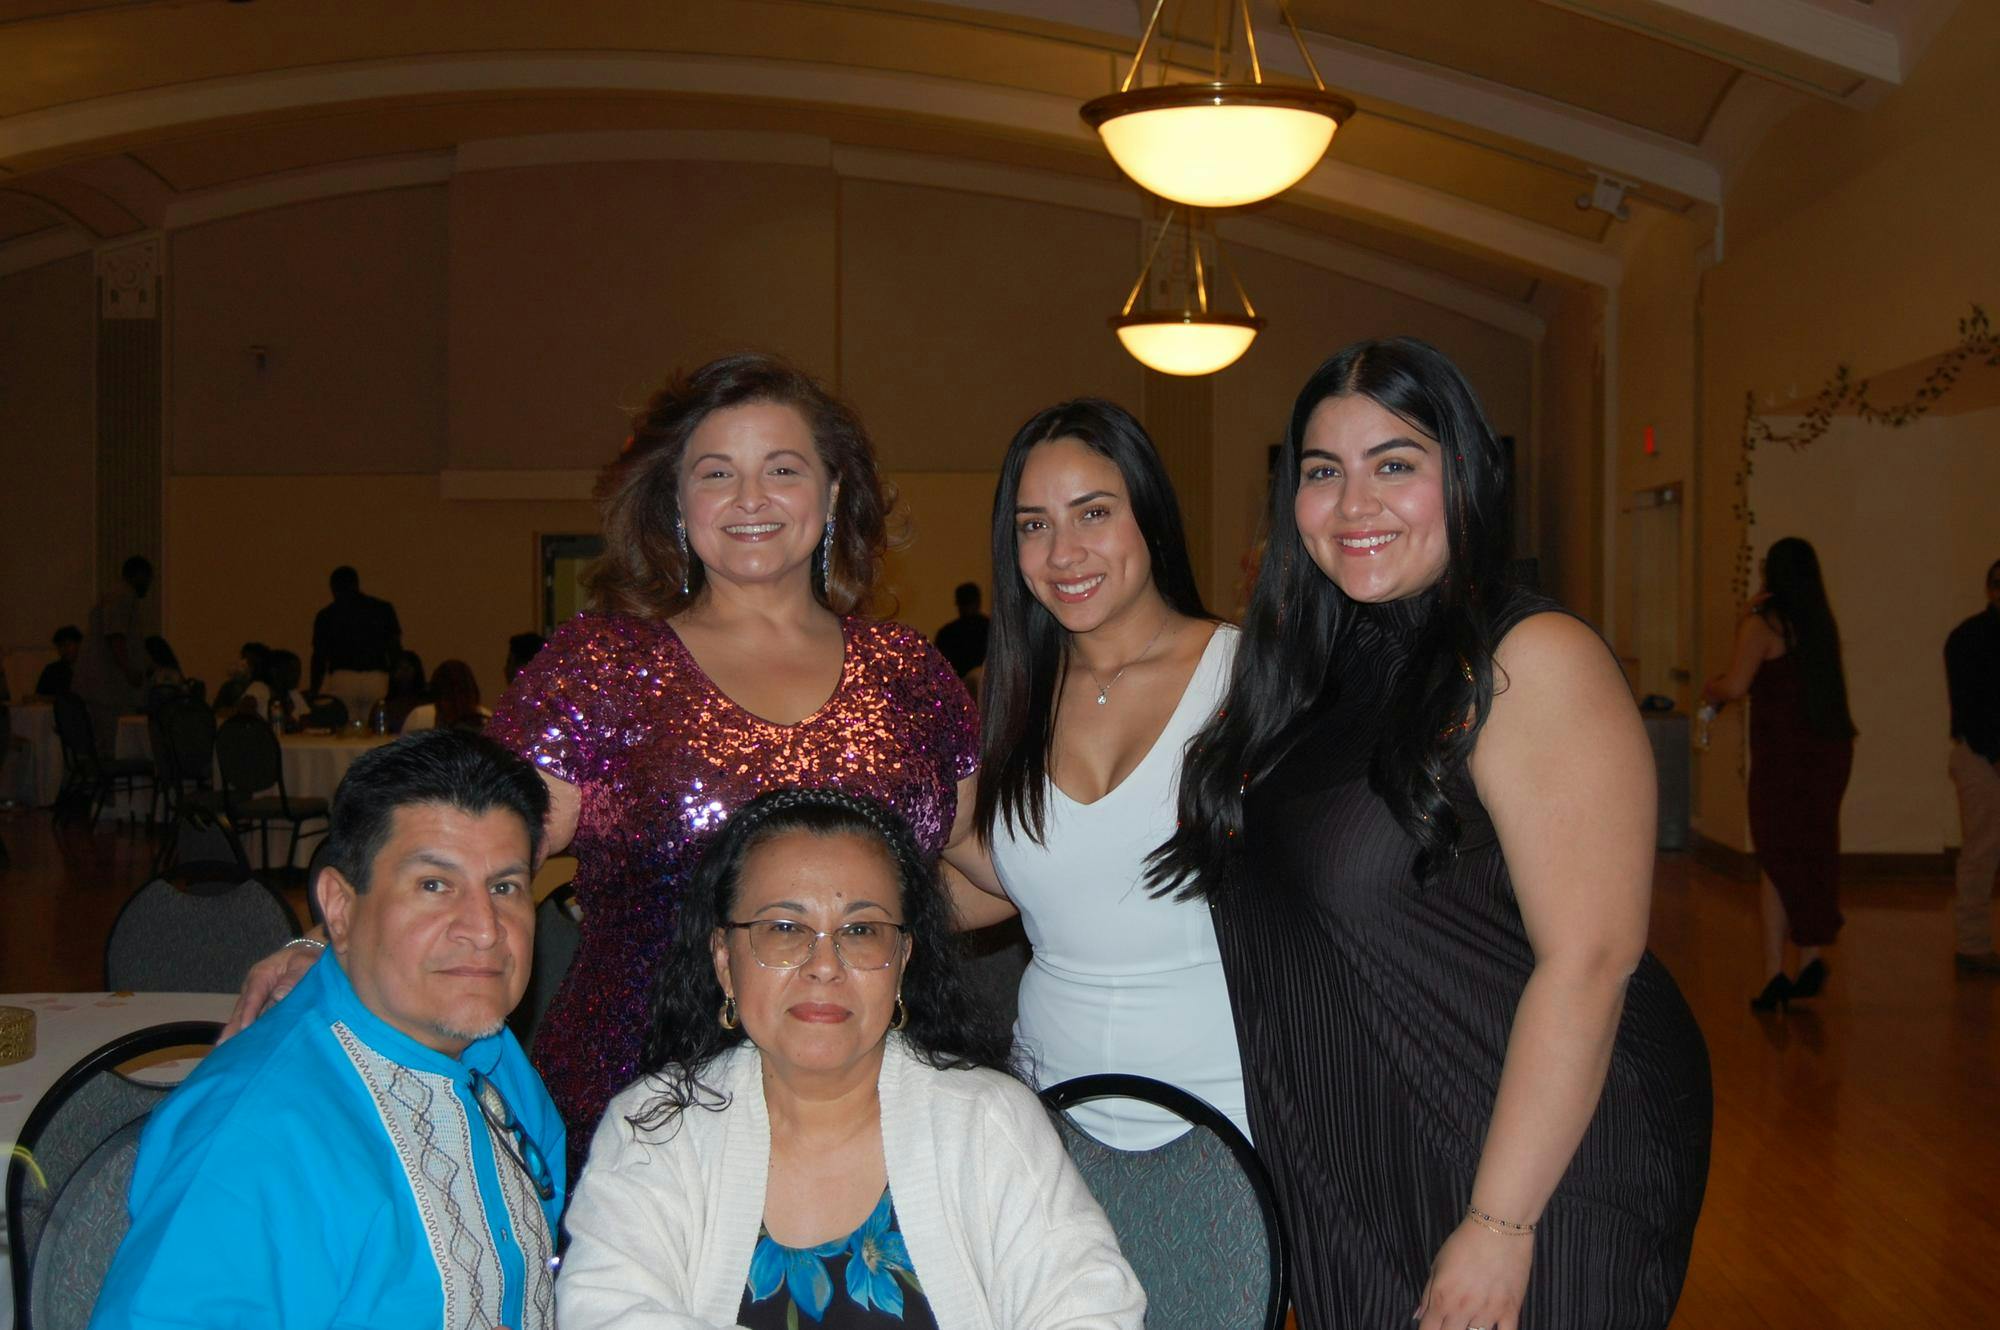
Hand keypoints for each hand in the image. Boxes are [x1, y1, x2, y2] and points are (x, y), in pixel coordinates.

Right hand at [218, 943, 322, 1042]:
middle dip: (232, 1029)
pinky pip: (251, 1020)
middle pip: (241, 1010)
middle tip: (224, 1049)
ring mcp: (255, 998)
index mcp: (261, 975)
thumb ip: (293, 979)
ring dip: (236, 1034)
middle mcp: (253, 988)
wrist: (307, 954)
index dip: (247, 1014)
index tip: (243, 1029)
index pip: (252, 997)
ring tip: (227, 1054)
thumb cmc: (305, 958)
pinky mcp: (260, 1007)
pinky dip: (245, 1033)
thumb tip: (279, 996)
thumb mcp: (303, 963)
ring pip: (242, 1018)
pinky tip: (241, 1050)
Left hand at [1414, 1216, 1532, 1329]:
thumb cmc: (1464, 1242)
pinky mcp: (1510, 1310)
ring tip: (1469, 1320)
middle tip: (1451, 1322)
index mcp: (1442, 1298)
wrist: (1498, 1228)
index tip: (1432, 1326)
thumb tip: (1418, 1316)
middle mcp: (1463, 1309)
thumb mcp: (1438, 1264)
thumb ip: (1427, 1293)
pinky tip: (1491, 1328)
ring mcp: (1488, 1312)